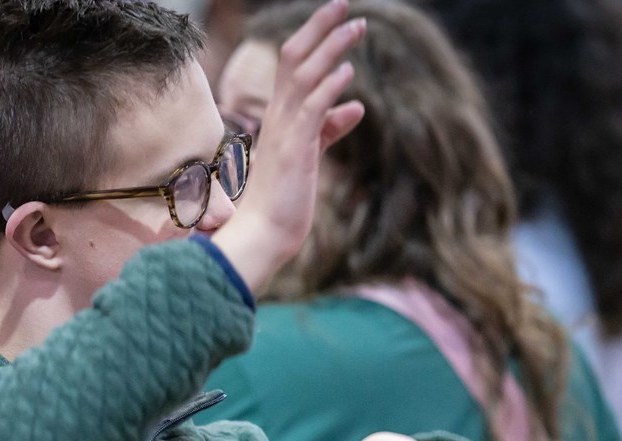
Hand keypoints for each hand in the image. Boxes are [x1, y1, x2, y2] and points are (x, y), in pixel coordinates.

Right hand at [212, 0, 365, 290]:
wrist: (262, 236)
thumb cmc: (284, 204)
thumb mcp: (312, 158)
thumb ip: (330, 129)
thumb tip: (355, 108)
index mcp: (280, 119)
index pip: (294, 68)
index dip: (316, 41)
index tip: (338, 20)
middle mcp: (278, 117)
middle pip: (294, 57)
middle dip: (320, 28)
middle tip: (345, 4)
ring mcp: (284, 131)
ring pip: (304, 75)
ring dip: (331, 48)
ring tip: (358, 25)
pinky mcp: (295, 149)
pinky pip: (311, 108)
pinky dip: (329, 86)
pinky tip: (348, 71)